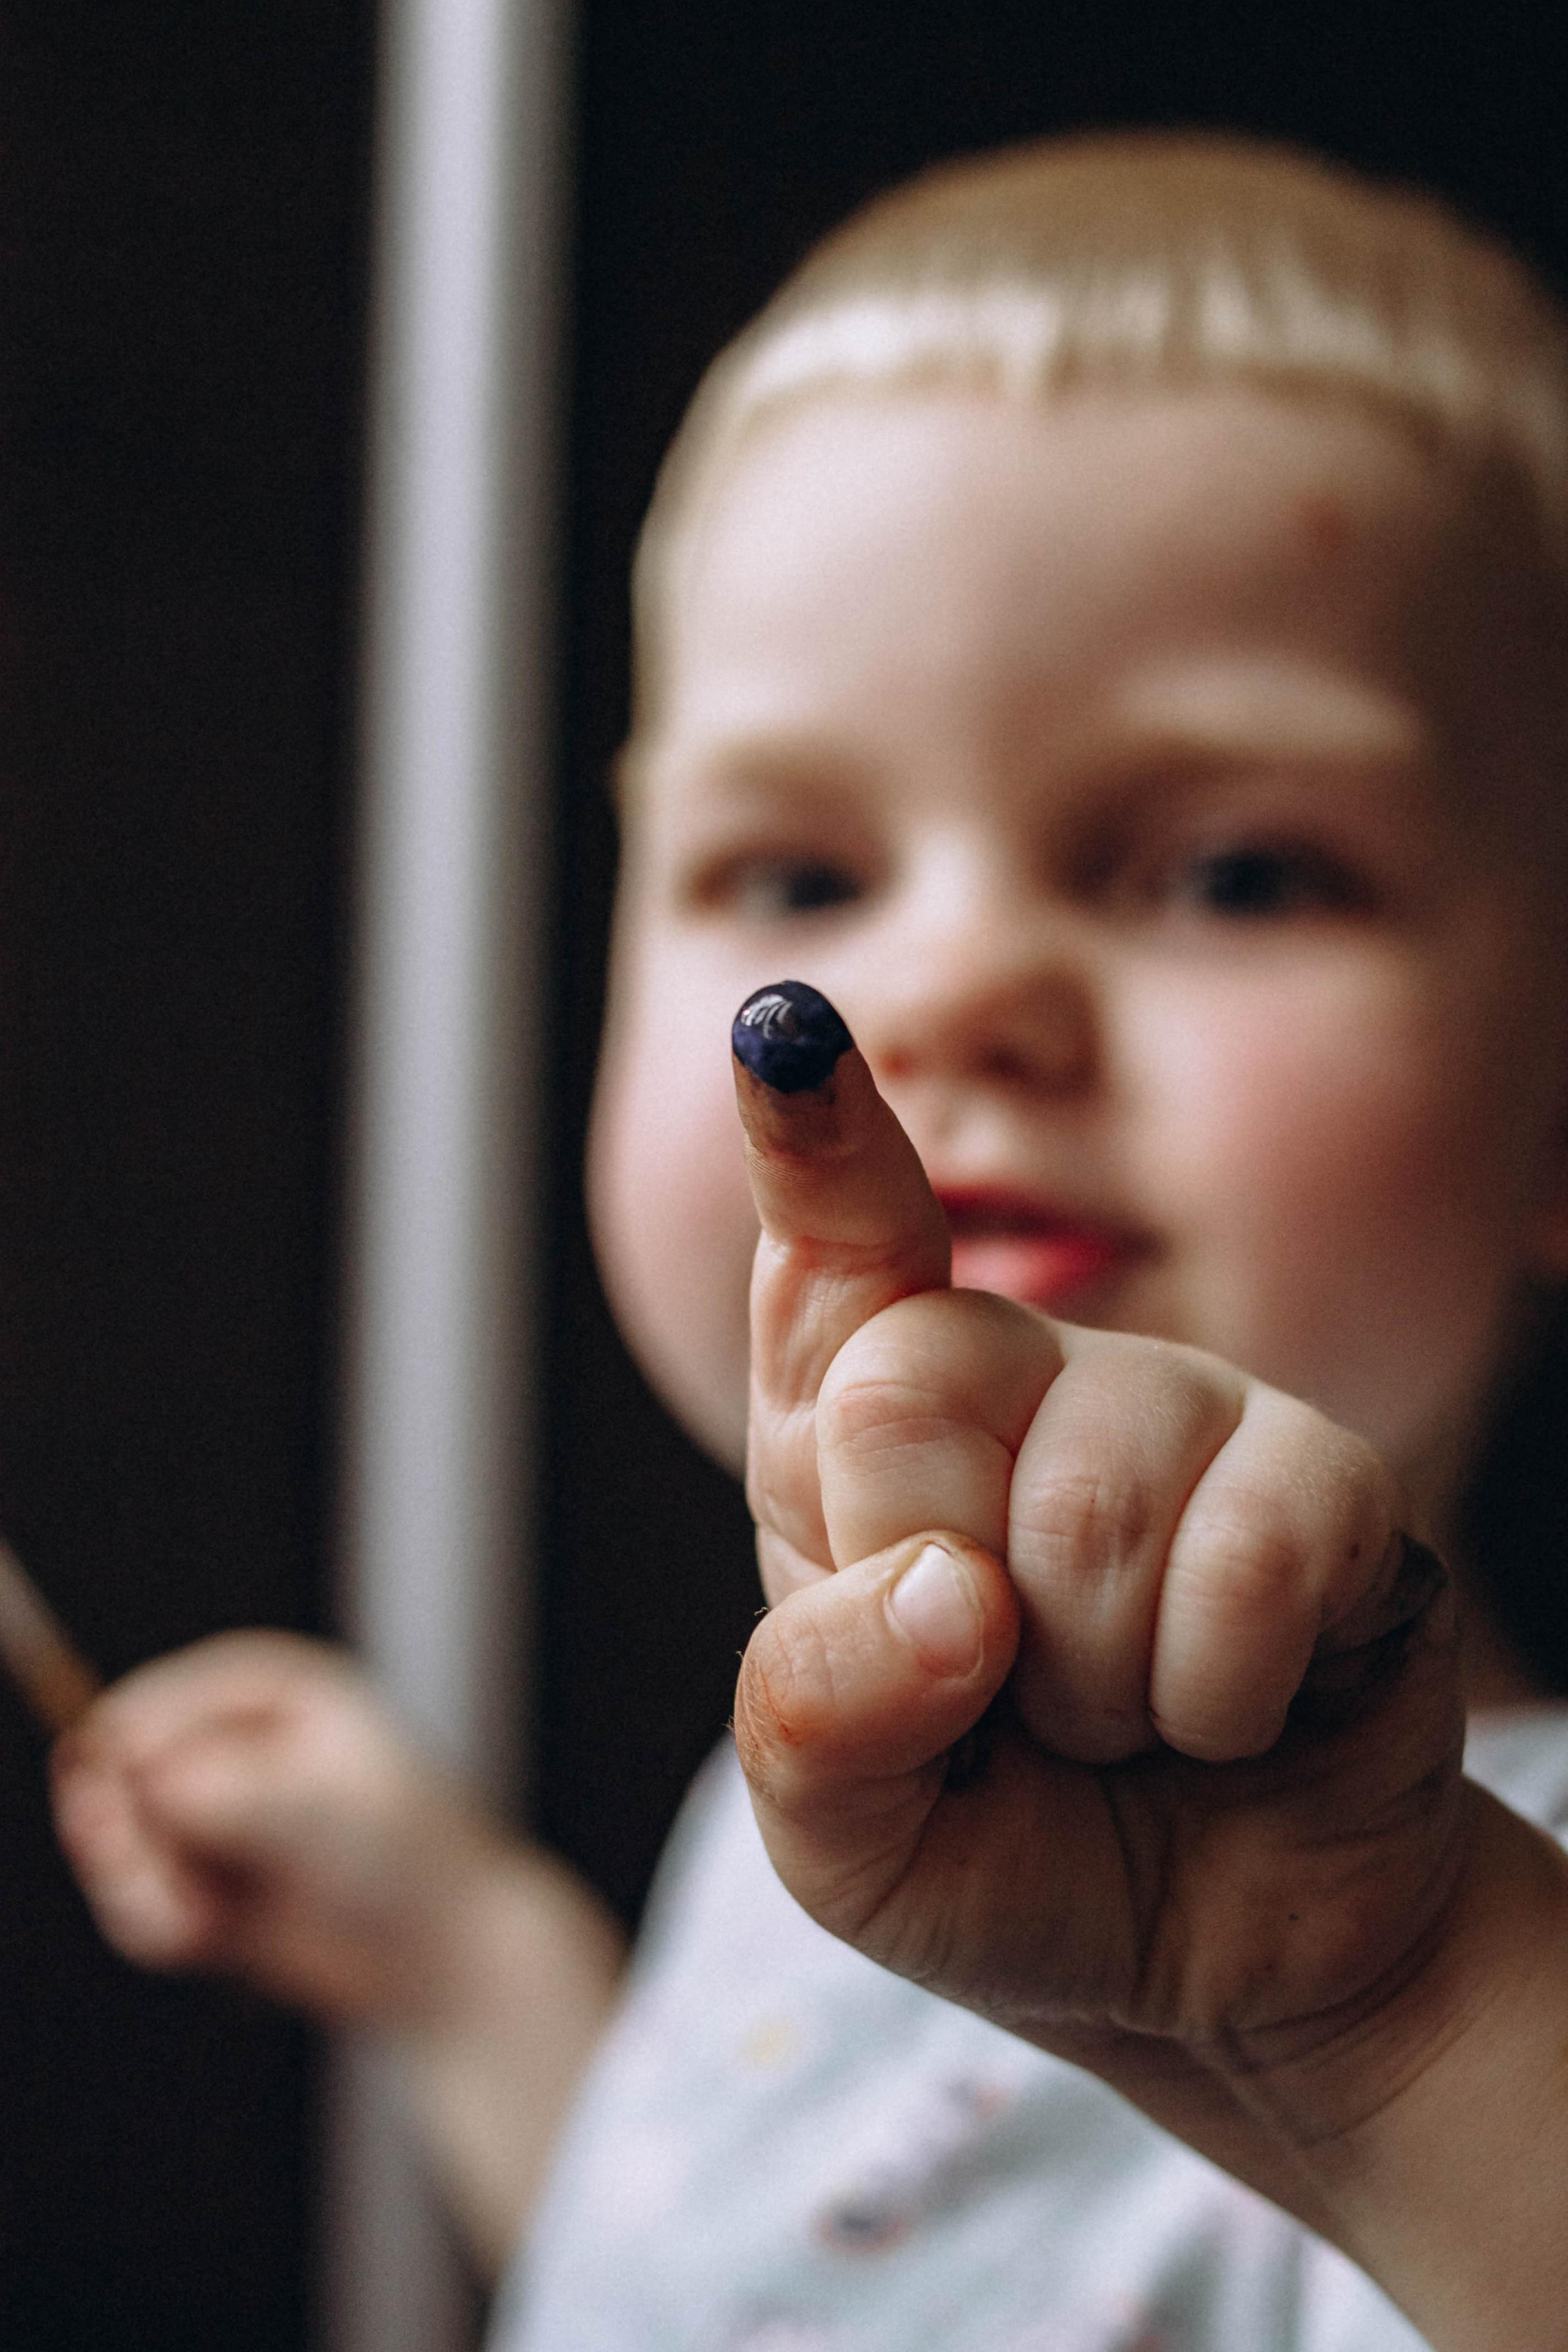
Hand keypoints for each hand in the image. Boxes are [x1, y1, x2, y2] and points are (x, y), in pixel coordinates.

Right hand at [51, 1630, 505, 2024]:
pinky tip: (209, 1942)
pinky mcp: (205, 1883)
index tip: (102, 1788)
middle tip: (148, 1879)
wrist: (445, 1953)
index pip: (168, 1698)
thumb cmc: (408, 1858)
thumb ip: (233, 1791)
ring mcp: (216, 1816)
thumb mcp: (324, 1810)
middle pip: (125, 1772)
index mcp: (277, 1691)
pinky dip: (159, 1925)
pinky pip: (141, 1902)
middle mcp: (236, 1745)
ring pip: (123, 1845)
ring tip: (200, 1924)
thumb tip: (146, 1779)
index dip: (124, 1742)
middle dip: (123, 1832)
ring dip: (142, 1888)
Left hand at [729, 1004, 1490, 2212]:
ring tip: (1123, 1716)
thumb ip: (819, 1723)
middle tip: (1007, 1684)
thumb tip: (945, 1596)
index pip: (830, 1259)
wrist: (1221, 1956)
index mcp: (862, 1435)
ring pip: (1087, 1502)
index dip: (814, 1143)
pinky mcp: (1323, 1483)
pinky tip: (1233, 1710)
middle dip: (943, 1585)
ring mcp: (1177, 1412)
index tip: (782, 1025)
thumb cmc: (1011, 1855)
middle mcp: (1015, 1381)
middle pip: (912, 1382)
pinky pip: (1249, 1561)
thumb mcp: (846, 1838)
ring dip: (1094, 1684)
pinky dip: (1221, 1695)